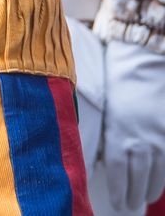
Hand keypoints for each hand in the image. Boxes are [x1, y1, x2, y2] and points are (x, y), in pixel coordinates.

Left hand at [100, 40, 164, 211]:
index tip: (118, 203)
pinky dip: (164, 175)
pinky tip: (159, 184)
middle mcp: (140, 141)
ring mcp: (159, 138)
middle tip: (129, 206)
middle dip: (134, 195)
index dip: (119, 191)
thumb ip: (109, 138)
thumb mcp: (106, 112)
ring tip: (143, 199)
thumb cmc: (116, 85)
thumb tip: (105, 161)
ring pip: (157, 173)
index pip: (118, 172)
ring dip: (150, 189)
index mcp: (118, 135)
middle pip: (139, 177)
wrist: (141, 63)